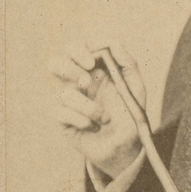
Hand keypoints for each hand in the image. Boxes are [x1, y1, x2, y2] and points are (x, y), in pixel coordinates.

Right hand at [48, 39, 146, 178]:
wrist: (125, 149)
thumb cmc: (130, 116)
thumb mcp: (135, 88)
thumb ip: (127, 63)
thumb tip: (113, 42)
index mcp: (93, 70)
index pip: (75, 48)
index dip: (78, 50)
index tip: (92, 63)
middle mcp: (76, 82)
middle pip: (54, 63)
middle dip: (69, 68)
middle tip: (87, 82)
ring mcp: (68, 101)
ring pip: (62, 92)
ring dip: (87, 106)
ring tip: (104, 118)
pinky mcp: (63, 120)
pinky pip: (60, 113)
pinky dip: (81, 120)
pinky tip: (94, 127)